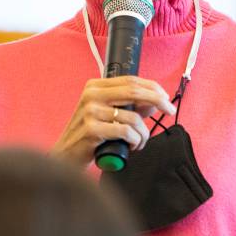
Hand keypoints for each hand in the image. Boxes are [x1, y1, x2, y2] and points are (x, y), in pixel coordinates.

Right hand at [50, 76, 175, 167]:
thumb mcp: (108, 116)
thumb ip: (131, 107)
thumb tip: (154, 103)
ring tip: (140, 142)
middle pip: (134, 91)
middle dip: (157, 100)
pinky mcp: (92, 129)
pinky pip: (126, 132)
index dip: (152, 87)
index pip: (131, 80)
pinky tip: (132, 146)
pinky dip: (135, 140)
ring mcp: (90, 111)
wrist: (66, 155)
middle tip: (169, 110)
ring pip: (133, 117)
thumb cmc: (88, 136)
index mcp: (95, 86)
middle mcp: (91, 95)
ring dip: (143, 133)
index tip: (166, 98)